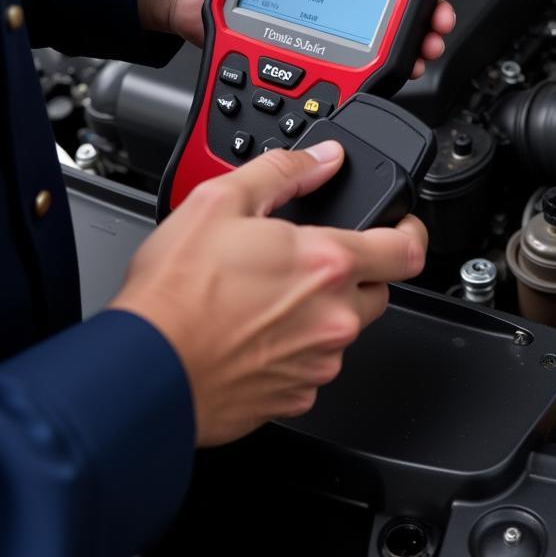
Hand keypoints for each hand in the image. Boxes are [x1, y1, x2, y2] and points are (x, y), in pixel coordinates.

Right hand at [109, 140, 426, 445]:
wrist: (144, 370)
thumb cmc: (176, 293)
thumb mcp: (222, 201)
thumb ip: (285, 171)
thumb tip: (324, 159)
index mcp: (328, 264)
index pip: (409, 250)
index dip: (411, 232)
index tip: (401, 228)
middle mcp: (334, 318)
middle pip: (377, 290)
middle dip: (353, 274)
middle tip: (305, 263)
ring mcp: (317, 363)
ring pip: (343, 330)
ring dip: (320, 313)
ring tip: (266, 299)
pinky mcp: (295, 397)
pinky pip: (313, 367)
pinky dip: (294, 350)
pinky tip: (254, 335)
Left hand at [139, 0, 470, 78]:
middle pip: (402, 7)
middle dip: (431, 14)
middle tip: (438, 20)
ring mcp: (330, 27)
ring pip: (386, 41)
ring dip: (414, 45)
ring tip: (423, 46)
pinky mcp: (313, 55)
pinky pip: (353, 67)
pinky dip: (381, 72)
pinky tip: (395, 70)